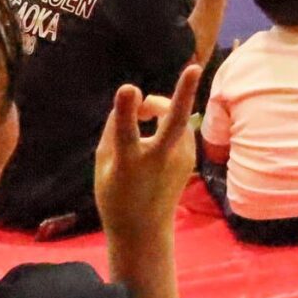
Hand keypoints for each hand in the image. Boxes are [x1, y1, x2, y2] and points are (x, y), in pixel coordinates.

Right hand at [93, 64, 202, 242]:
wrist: (144, 229)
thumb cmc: (115, 194)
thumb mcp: (103, 164)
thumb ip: (114, 128)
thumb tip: (132, 97)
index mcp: (129, 164)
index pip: (126, 134)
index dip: (126, 111)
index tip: (129, 89)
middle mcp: (159, 160)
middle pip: (174, 122)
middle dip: (184, 92)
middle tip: (194, 67)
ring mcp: (181, 158)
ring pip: (174, 116)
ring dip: (159, 107)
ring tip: (142, 114)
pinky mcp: (191, 156)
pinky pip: (178, 127)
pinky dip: (165, 120)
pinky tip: (153, 133)